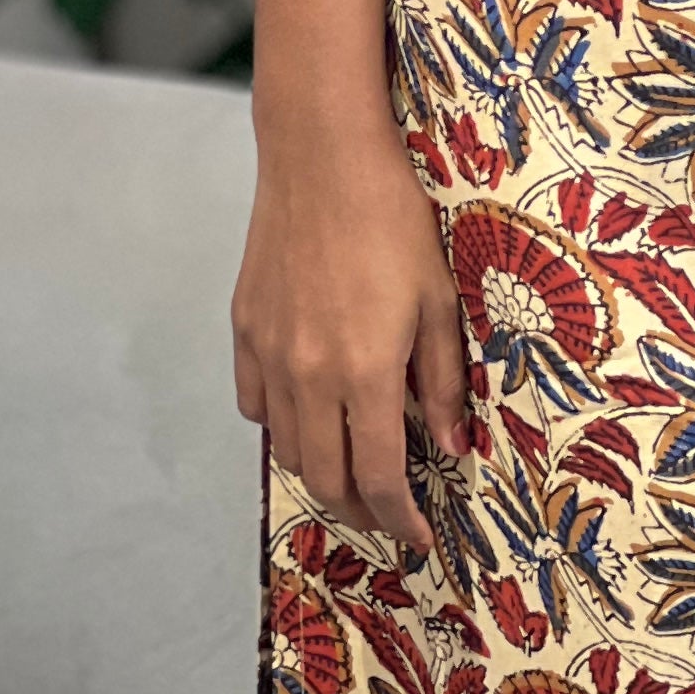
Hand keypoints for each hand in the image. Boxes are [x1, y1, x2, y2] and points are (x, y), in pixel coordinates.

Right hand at [228, 111, 468, 553]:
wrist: (323, 158)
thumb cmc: (395, 220)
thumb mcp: (439, 301)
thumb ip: (441, 382)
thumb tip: (449, 447)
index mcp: (364, 372)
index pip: (378, 477)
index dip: (399, 518)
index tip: (417, 535)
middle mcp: (309, 376)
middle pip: (325, 478)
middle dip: (360, 511)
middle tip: (388, 514)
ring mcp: (269, 354)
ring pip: (287, 448)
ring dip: (321, 473)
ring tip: (352, 473)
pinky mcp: (245, 330)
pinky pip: (256, 404)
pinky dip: (282, 427)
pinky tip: (308, 416)